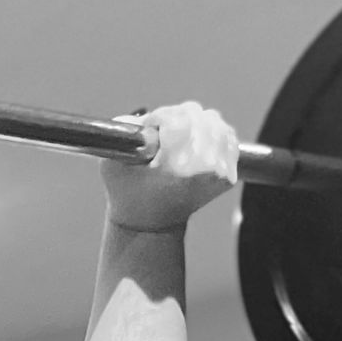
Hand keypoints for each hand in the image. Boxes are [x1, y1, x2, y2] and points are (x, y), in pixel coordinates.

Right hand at [101, 102, 237, 231]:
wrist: (151, 225)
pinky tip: (197, 143)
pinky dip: (212, 133)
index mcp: (177, 167)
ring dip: (195, 124)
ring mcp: (220, 172)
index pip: (176, 118)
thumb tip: (139, 118)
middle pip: (197, 115)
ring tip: (180, 138)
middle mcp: (205, 169)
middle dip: (177, 119)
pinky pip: (227, 135)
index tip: (150, 128)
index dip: (159, 117)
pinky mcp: (228, 175)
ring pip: (213, 121)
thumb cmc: (128, 195)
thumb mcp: (113, 167)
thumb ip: (119, 135)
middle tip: (163, 134)